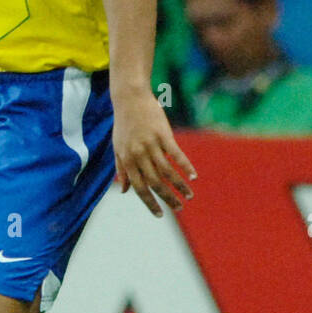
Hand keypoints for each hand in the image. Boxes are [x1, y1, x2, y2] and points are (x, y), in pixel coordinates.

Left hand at [112, 87, 195, 217]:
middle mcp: (138, 155)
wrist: (129, 98)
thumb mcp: (118, 147)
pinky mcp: (163, 134)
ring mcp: (151, 144)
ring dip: (179, 186)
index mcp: (127, 160)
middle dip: (167, 199)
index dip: (149, 203)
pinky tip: (193, 176)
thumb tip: (124, 191)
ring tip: (189, 195)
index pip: (139, 188)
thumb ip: (121, 169)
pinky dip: (185, 166)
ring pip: (167, 171)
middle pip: (155, 183)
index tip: (160, 214)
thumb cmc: (123, 124)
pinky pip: (176, 154)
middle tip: (179, 209)